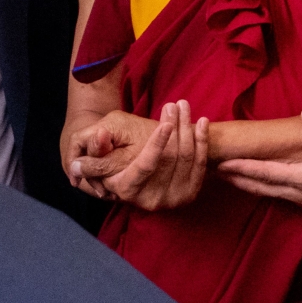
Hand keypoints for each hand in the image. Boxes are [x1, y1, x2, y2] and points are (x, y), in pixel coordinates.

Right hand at [72, 101, 208, 210]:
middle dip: (175, 127)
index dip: (157, 144)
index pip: (146, 165)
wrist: (140, 182)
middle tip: (176, 104)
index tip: (166, 123)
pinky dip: (202, 140)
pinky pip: (200, 163)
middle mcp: (153, 199)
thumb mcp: (104, 159)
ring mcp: (174, 198)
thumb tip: (98, 134)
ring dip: (188, 127)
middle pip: (171, 157)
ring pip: (187, 157)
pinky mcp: (190, 193)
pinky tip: (203, 121)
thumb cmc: (115, 165)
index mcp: (129, 190)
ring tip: (185, 105)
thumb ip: (98, 149)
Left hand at [218, 109, 301, 234]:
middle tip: (216, 173)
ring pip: (271, 194)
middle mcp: (301, 192)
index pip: (265, 172)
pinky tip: (266, 189)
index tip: (222, 164)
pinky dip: (267, 191)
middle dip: (238, 179)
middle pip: (261, 186)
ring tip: (234, 180)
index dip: (242, 167)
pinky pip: (283, 197)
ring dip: (250, 187)